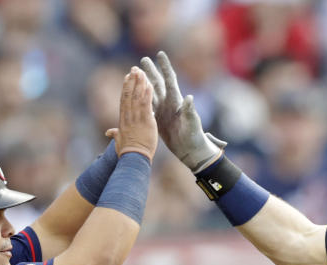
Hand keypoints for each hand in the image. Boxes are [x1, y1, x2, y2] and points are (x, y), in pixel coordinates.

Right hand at [105, 67, 157, 160]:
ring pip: (137, 96)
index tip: (127, 77)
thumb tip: (108, 132)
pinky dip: (148, 93)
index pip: (123, 100)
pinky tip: (150, 84)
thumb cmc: (127, 152)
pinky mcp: (146, 121)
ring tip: (142, 71)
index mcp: (122, 120)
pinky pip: (146, 104)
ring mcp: (136, 118)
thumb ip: (115, 134)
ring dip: (140, 83)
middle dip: (132, 80)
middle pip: (128, 94)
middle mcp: (128, 116)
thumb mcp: (119, 141)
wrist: (133, 158)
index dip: (125, 87)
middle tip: (135, 68)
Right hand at [140, 50, 223, 171]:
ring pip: (150, 93)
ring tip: (134, 75)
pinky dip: (140, 100)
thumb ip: (189, 110)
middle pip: (157, 83)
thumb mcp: (192, 123)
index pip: (169, 80)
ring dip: (142, 84)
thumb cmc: (194, 136)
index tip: (160, 54)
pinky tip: (132, 95)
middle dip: (150, 72)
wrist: (190, 150)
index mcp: (176, 101)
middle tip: (142, 60)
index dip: (164, 67)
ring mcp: (163, 110)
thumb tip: (189, 98)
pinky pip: (147, 107)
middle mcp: (169, 103)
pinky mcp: (158, 119)